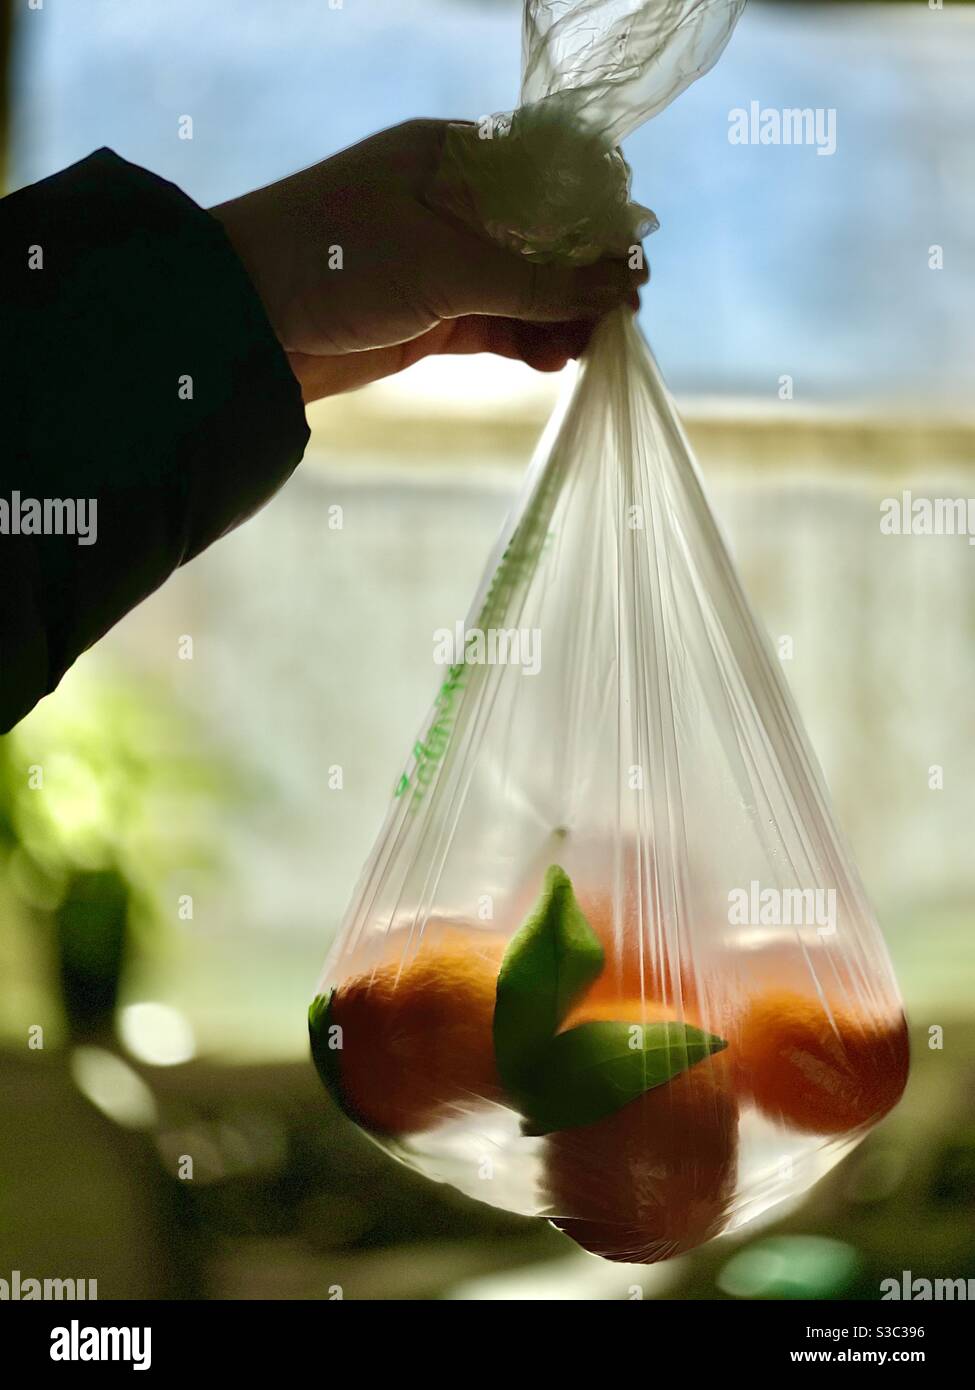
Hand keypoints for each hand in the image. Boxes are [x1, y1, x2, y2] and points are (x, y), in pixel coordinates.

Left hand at [210, 120, 646, 402]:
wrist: (244, 323)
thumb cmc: (339, 261)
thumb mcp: (446, 266)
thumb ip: (536, 280)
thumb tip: (622, 286)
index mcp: (454, 158)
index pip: (551, 175)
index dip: (597, 216)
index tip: (631, 260)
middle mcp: (453, 205)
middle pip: (544, 237)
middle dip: (586, 276)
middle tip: (622, 317)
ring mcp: (442, 264)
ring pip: (525, 288)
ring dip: (562, 316)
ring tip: (593, 348)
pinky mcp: (430, 317)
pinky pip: (498, 325)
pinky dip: (530, 342)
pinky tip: (558, 360)